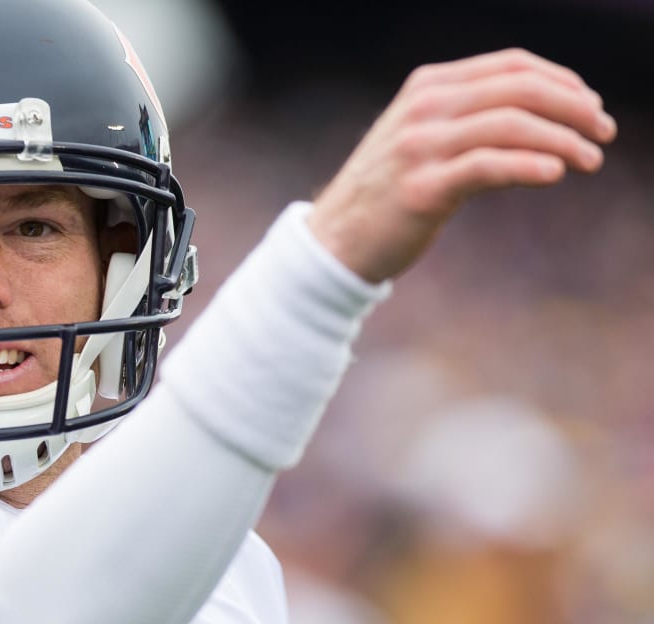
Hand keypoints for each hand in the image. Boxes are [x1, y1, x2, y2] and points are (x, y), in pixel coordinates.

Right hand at [308, 48, 616, 283]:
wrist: (334, 242)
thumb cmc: (387, 196)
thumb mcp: (423, 141)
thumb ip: (468, 121)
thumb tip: (543, 121)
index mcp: (426, 89)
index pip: (510, 66)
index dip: (561, 80)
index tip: (590, 106)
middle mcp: (423, 110)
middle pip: (518, 90)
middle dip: (573, 108)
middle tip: (604, 131)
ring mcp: (419, 149)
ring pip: (510, 126)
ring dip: (563, 140)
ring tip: (591, 160)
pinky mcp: (422, 190)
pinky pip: (487, 167)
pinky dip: (529, 165)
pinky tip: (555, 173)